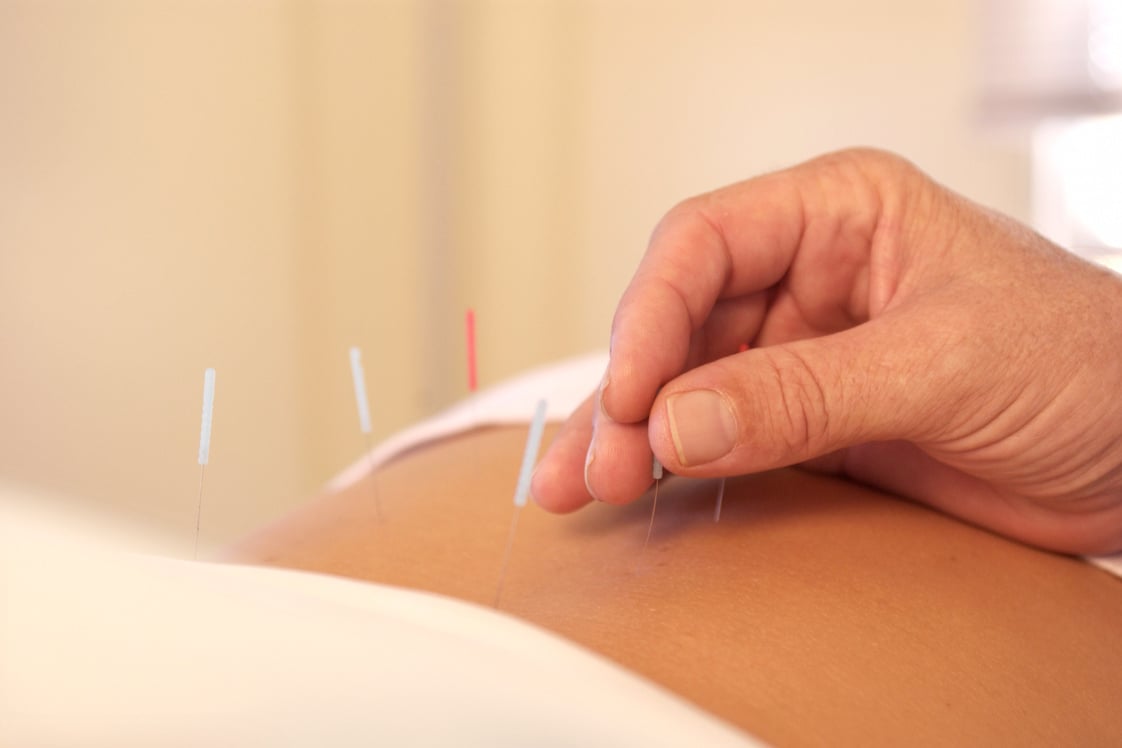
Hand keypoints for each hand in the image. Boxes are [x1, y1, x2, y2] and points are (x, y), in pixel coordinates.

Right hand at [532, 148, 1121, 554]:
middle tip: (598, 465)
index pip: (705, 244)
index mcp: (840, 214)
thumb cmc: (1091, 363)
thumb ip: (805, 394)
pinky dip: (677, 469)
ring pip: (685, 387)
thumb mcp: (946, 362)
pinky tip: (637, 492)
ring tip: (583, 489)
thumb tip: (676, 425)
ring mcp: (803, 356)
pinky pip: (723, 440)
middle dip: (629, 393)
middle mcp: (808, 278)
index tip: (632, 395)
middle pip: (678, 322)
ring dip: (632, 437)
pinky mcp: (809, 425)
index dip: (651, 315)